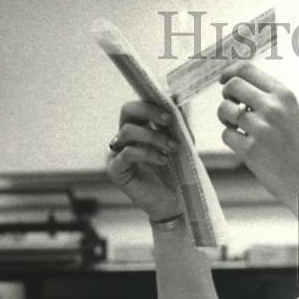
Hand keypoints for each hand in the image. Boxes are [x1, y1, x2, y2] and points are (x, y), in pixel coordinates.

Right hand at [106, 100, 182, 221]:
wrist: (176, 203)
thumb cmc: (177, 173)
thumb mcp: (183, 143)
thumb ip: (180, 122)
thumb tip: (179, 95)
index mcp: (139, 128)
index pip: (138, 105)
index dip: (152, 102)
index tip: (173, 106)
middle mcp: (125, 138)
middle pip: (126, 110)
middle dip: (149, 111)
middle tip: (169, 120)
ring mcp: (118, 154)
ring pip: (127, 131)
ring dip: (153, 137)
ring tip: (172, 148)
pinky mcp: (116, 170)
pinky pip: (127, 153)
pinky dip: (148, 153)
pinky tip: (163, 161)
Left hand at [217, 63, 298, 210]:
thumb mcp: (291, 114)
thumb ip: (268, 98)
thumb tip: (233, 84)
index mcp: (284, 95)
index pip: (247, 69)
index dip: (229, 72)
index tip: (224, 80)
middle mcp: (273, 108)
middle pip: (232, 86)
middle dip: (227, 96)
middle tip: (233, 110)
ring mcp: (261, 128)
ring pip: (225, 110)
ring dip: (226, 119)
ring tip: (241, 130)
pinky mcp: (251, 149)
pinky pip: (226, 134)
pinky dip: (232, 140)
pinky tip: (248, 147)